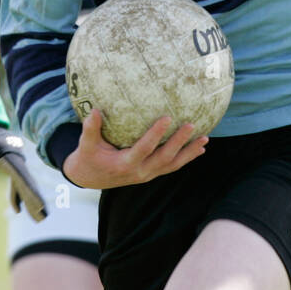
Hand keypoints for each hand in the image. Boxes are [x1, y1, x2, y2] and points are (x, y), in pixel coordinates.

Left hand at [0, 123, 46, 221]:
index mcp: (7, 153)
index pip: (21, 177)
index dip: (30, 194)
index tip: (39, 208)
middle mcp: (14, 155)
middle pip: (27, 181)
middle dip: (34, 200)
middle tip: (42, 218)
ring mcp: (13, 157)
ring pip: (24, 181)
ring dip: (29, 199)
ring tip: (37, 218)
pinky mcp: (8, 159)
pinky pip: (17, 179)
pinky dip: (18, 193)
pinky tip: (17, 208)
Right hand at [62, 109, 207, 189]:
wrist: (90, 178)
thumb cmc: (88, 158)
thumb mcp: (85, 145)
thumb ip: (90, 129)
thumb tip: (94, 110)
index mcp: (124, 164)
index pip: (144, 148)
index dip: (156, 134)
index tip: (167, 118)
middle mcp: (139, 172)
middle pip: (164, 158)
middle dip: (179, 143)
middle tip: (192, 126)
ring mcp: (147, 175)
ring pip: (172, 165)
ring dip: (189, 153)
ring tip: (204, 140)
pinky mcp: (151, 174)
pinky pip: (171, 167)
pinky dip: (185, 158)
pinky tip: (199, 149)